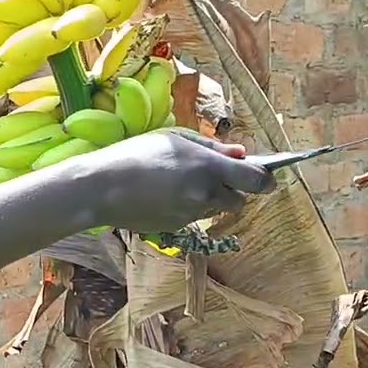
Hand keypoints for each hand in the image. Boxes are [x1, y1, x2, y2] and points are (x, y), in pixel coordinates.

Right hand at [81, 127, 276, 233]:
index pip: (258, 181)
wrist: (102, 188)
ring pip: (216, 209)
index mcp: (209, 169)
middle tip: (213, 174)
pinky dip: (189, 207)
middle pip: (240, 200)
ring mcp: (192, 216)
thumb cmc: (137, 153)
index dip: (266, 179)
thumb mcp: (177, 138)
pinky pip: (195, 217)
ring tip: (181, 181)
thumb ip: (213, 148)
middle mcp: (206, 196)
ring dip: (210, 198)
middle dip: (233, 189)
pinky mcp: (177, 229)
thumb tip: (241, 154)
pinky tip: (165, 194)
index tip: (265, 174)